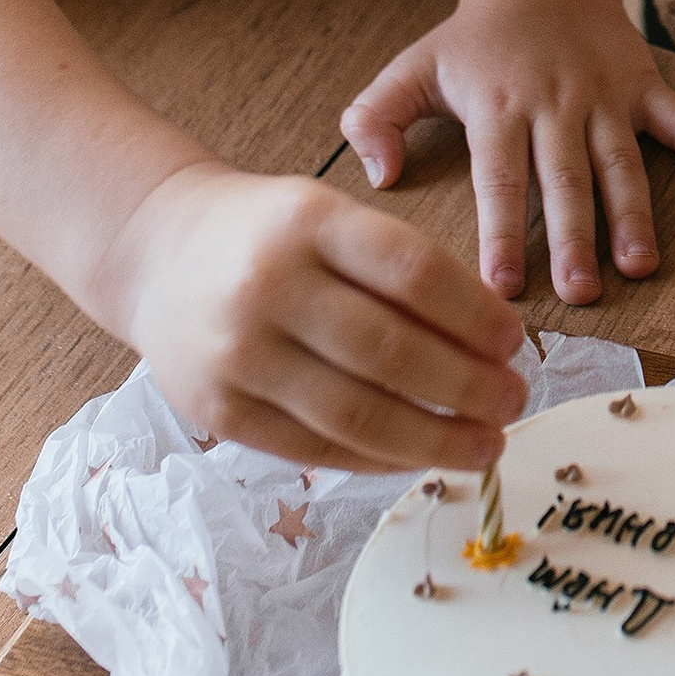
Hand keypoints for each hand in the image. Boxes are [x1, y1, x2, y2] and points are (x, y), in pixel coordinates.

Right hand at [103, 162, 527, 473]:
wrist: (158, 252)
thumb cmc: (270, 234)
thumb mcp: (331, 216)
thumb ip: (401, 268)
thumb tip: (491, 341)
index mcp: (309, 222)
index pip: (413, 272)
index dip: (476, 314)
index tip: (516, 343)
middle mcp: (268, 286)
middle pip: (391, 352)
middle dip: (469, 386)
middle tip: (515, 400)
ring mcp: (238, 354)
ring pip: (357, 415)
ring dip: (436, 438)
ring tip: (485, 444)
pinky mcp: (219, 410)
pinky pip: (316, 448)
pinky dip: (379, 459)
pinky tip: (421, 456)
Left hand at [342, 0, 674, 304]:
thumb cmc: (472, 41)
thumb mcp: (411, 69)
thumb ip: (375, 120)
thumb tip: (378, 178)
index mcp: (497, 106)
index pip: (498, 178)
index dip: (501, 232)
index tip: (501, 286)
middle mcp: (555, 102)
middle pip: (566, 179)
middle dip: (575, 237)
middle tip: (581, 293)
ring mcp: (604, 94)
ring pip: (622, 162)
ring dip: (634, 214)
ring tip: (641, 266)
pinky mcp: (643, 84)